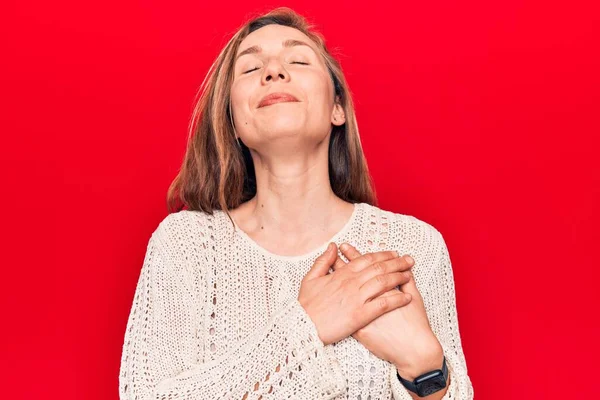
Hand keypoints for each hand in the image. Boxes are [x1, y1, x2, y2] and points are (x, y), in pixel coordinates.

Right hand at [298, 242, 412, 345]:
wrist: (301, 326)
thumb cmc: (306, 305)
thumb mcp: (310, 278)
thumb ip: (323, 261)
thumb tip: (332, 246)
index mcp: (341, 274)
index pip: (367, 259)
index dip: (383, 255)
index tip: (394, 253)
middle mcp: (351, 283)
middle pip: (379, 268)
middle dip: (397, 262)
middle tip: (409, 260)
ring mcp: (356, 298)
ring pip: (383, 283)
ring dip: (399, 277)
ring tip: (410, 274)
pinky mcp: (360, 315)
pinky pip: (383, 304)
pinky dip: (396, 299)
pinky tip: (407, 297)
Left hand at [336, 243, 443, 379]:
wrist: (412, 349)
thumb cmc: (416, 324)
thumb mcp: (416, 299)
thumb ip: (408, 282)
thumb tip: (405, 270)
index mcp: (381, 288)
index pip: (365, 267)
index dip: (354, 255)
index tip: (344, 246)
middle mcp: (368, 298)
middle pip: (352, 277)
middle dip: (342, 262)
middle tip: (334, 250)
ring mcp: (362, 313)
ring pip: (345, 294)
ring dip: (336, 280)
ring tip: (328, 268)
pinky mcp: (358, 329)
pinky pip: (343, 315)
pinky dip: (336, 304)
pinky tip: (329, 296)